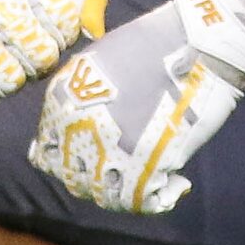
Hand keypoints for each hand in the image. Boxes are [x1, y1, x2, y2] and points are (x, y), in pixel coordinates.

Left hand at [30, 0, 244, 214]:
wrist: (196, 43)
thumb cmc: (154, 44)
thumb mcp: (98, 60)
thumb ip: (80, 94)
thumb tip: (74, 123)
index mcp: (62, 102)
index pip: (47, 153)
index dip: (73, 158)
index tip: (99, 155)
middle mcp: (78, 130)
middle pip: (75, 178)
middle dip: (100, 177)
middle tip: (130, 166)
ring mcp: (110, 150)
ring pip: (105, 195)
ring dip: (128, 191)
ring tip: (154, 177)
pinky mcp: (145, 166)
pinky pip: (141, 201)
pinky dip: (161, 197)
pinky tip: (177, 182)